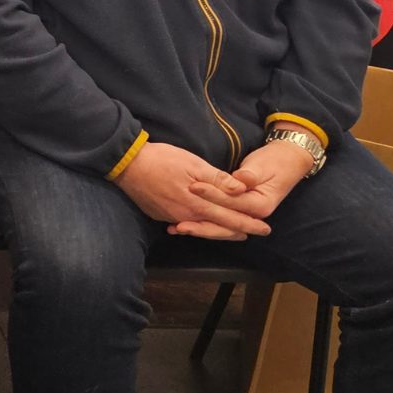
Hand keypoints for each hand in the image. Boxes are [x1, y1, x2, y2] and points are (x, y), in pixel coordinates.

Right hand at [113, 141, 270, 240]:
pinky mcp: (161, 215)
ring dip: (221, 231)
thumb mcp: (193, 163)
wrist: (127, 164)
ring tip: (235, 233)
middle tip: (258, 233)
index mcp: (198, 202)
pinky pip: (186, 224)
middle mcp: (187, 215)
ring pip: (203, 228)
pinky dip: (200, 227)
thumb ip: (217, 179)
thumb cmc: (162, 159)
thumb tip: (241, 190)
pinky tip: (204, 227)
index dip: (248, 222)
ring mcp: (173, 217)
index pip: (230, 216)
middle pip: (218, 226)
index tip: (265, 227)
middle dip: (239, 230)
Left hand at [189, 139, 314, 227]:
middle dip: (200, 224)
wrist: (287, 162)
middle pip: (223, 224)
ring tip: (174, 228)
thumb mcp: (261, 166)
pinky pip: (218, 221)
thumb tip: (241, 179)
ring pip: (218, 227)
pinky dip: (201, 223)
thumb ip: (249, 175)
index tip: (193, 187)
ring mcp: (245, 215)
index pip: (231, 204)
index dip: (212, 195)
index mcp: (260, 204)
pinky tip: (180, 225)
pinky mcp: (237, 211)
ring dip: (197, 228)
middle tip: (177, 224)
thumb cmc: (273, 162)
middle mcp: (253, 214)